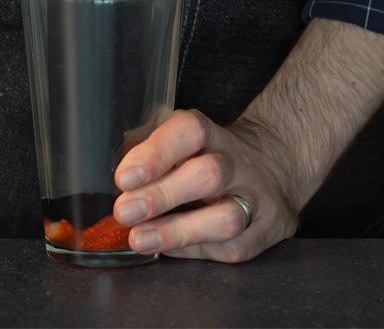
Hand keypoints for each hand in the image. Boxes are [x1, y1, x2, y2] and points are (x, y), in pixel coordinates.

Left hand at [112, 109, 298, 262]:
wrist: (271, 166)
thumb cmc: (208, 156)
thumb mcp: (180, 140)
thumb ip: (146, 147)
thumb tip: (112, 166)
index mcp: (211, 134)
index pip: (189, 131)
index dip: (156, 153)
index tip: (124, 177)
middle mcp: (237, 162)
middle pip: (209, 174)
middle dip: (162, 195)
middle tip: (124, 211)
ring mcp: (256, 196)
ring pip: (227, 216)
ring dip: (178, 231)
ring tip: (140, 238)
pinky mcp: (268, 229)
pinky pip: (235, 247)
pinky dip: (197, 250)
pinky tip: (169, 248)